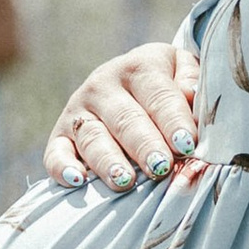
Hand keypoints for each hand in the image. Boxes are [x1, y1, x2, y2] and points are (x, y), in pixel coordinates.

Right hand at [45, 35, 199, 193]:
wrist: (129, 82)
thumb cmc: (167, 85)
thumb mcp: (183, 71)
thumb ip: (192, 83)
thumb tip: (192, 96)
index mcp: (139, 67)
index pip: (159, 96)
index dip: (174, 121)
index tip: (187, 145)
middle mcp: (103, 85)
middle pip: (126, 119)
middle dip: (144, 145)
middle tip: (160, 167)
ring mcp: (78, 111)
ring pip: (93, 138)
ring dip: (108, 161)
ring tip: (125, 181)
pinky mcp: (60, 135)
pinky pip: (56, 153)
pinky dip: (63, 167)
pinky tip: (78, 181)